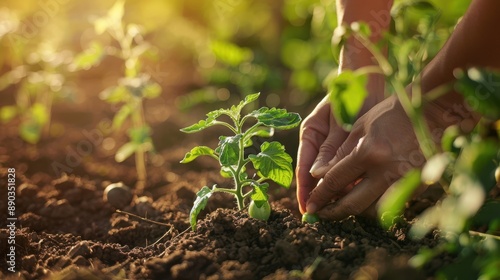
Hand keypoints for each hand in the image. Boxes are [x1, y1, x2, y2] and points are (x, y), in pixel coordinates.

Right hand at [296, 95, 348, 213]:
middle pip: (317, 176)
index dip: (304, 189)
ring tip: (342, 206)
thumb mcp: (339, 122)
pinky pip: (348, 170)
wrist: (368, 82)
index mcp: (310, 134)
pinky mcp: (350, 149)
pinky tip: (358, 191)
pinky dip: (351, 180)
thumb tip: (318, 176)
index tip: (306, 207)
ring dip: (338, 189)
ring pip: (333, 175)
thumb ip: (330, 148)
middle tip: (326, 212)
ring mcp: (334, 147)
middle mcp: (319, 143)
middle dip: (322, 194)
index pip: (304, 167)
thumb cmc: (350, 95)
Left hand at [305, 95, 428, 219]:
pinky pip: (390, 204)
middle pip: (352, 204)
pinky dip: (375, 206)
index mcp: (367, 152)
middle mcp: (385, 171)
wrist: (433, 111)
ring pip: (372, 210)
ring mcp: (404, 181)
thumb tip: (318, 175)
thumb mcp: (360, 126)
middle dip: (333, 212)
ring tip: (342, 206)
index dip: (320, 196)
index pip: (335, 181)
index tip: (310, 205)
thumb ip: (339, 153)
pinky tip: (366, 199)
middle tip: (321, 215)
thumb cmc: (391, 114)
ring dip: (355, 211)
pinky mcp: (417, 186)